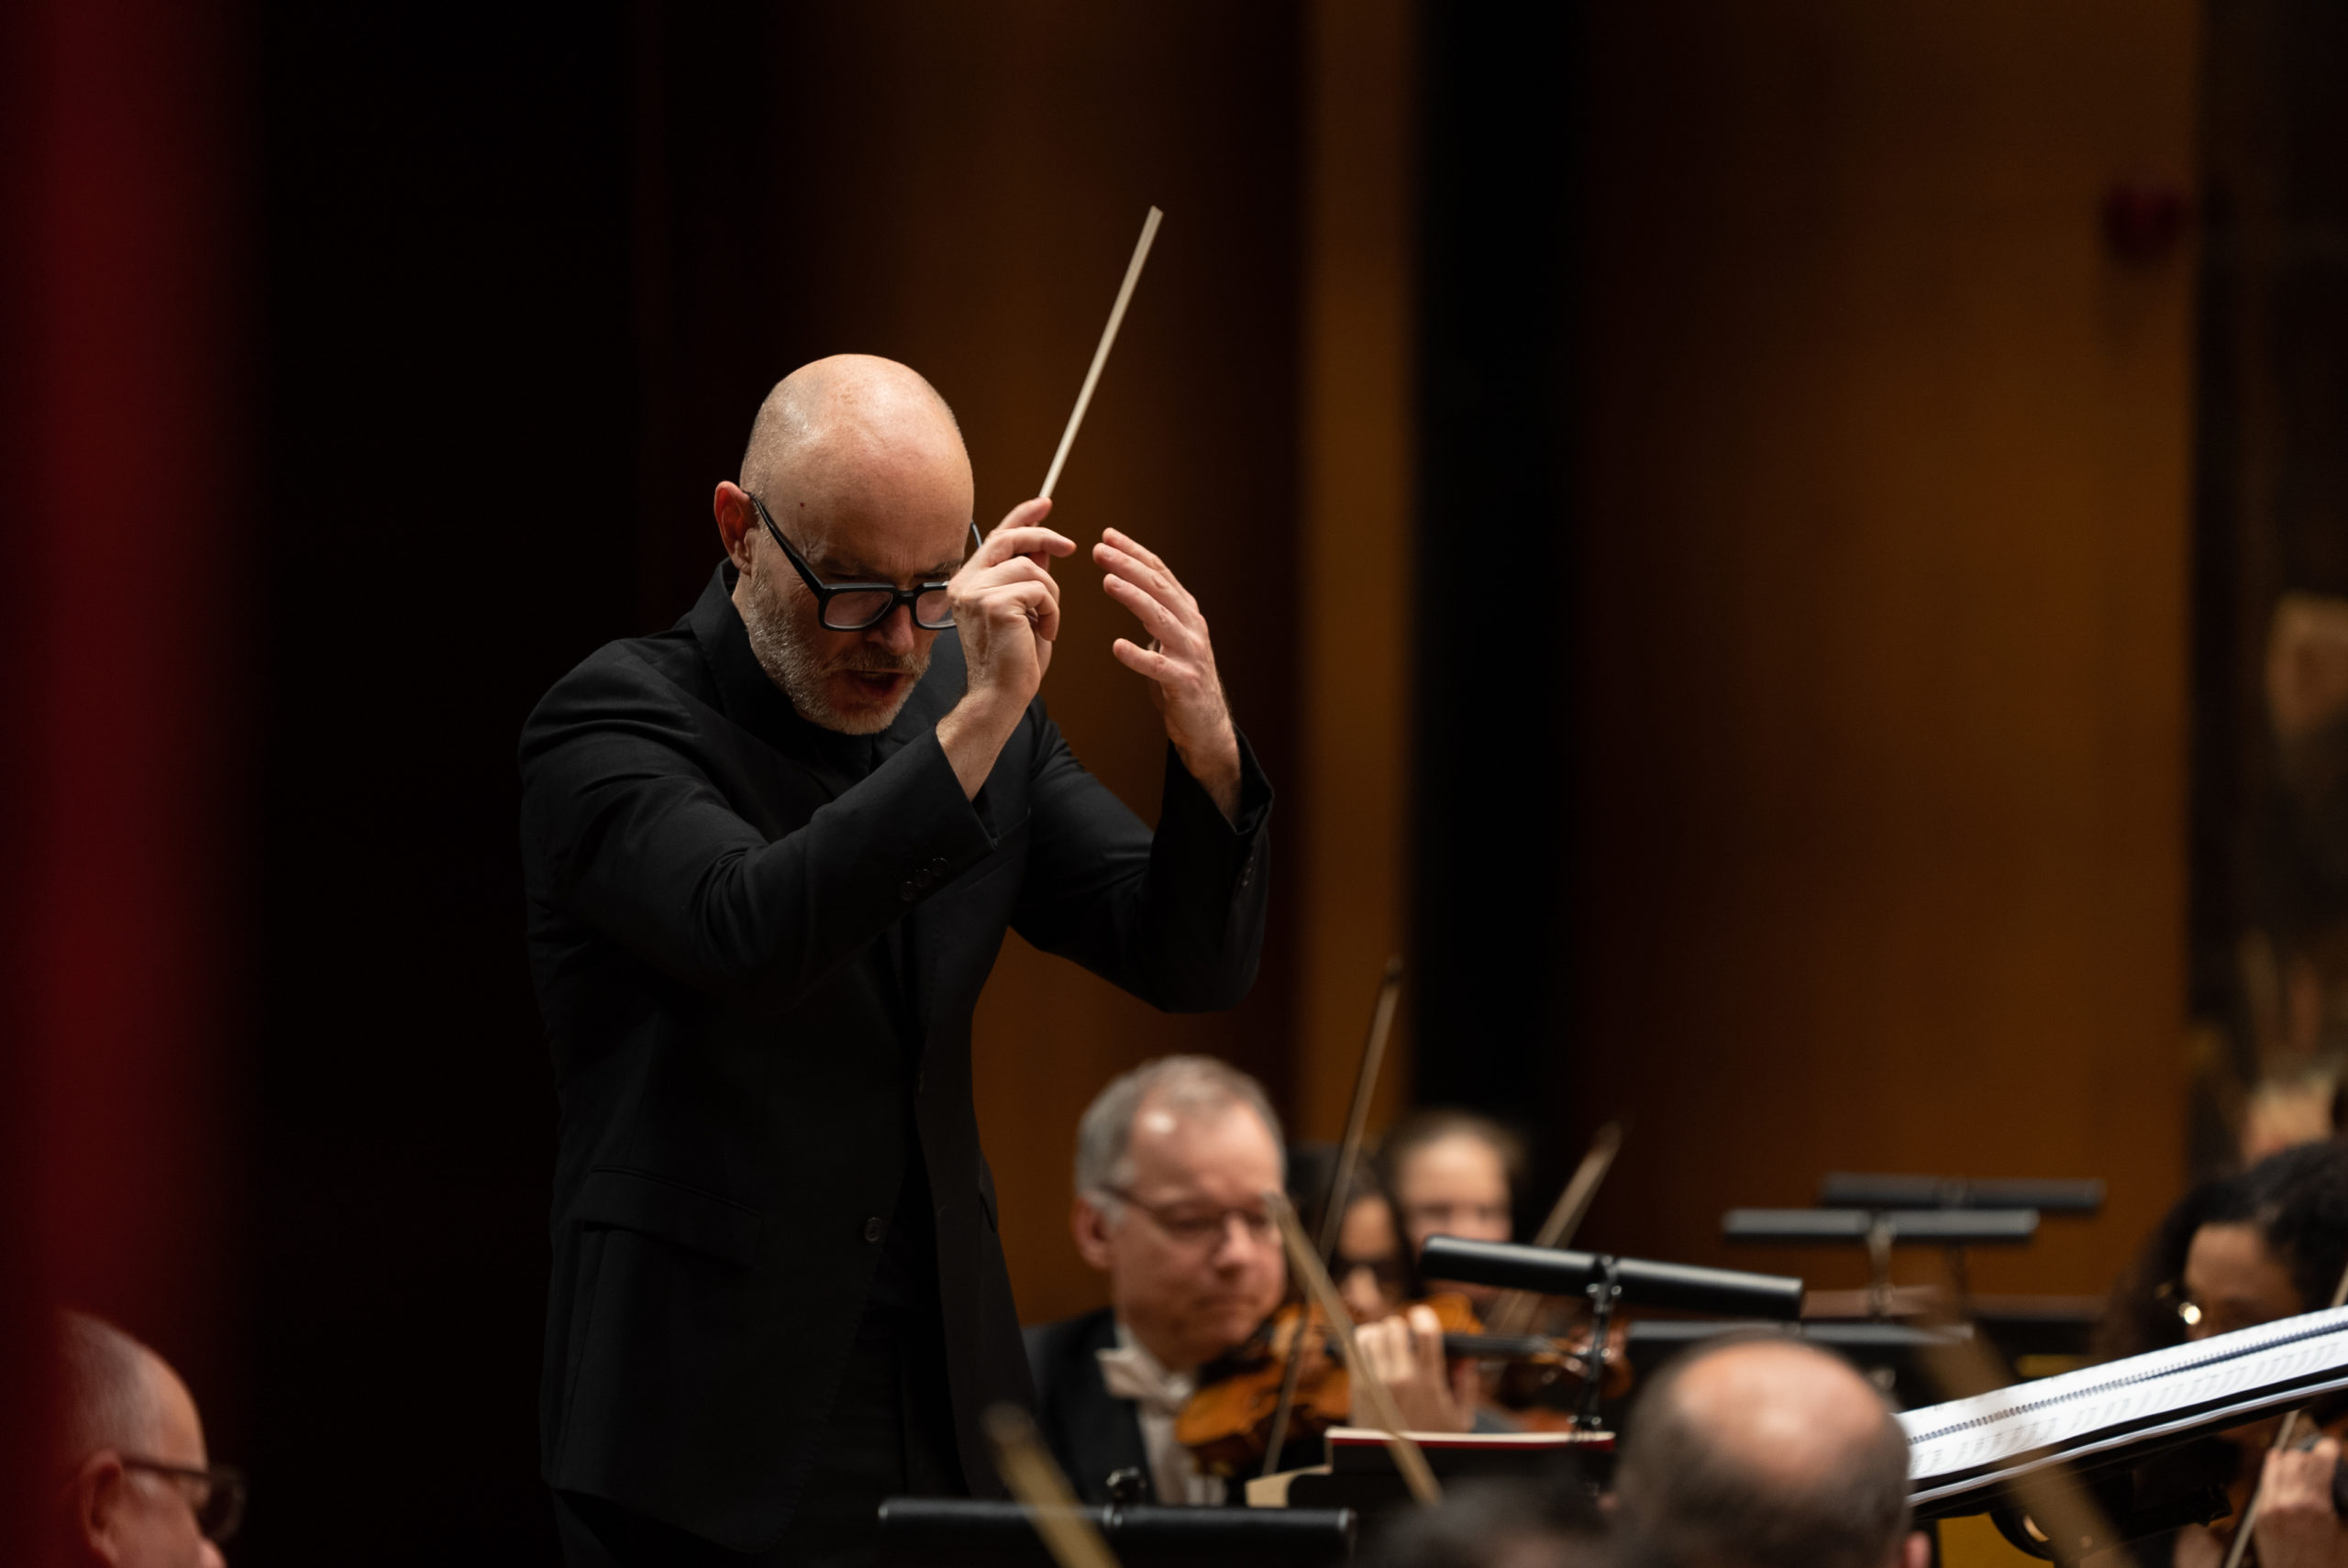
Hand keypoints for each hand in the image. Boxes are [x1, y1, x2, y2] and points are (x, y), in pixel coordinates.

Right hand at [937, 499, 1073, 795]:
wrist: (1000, 697)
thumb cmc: (1013, 661)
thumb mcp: (1025, 611)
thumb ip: (1029, 577)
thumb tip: (1046, 548)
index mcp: (966, 583)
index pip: (995, 536)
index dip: (1021, 516)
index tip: (1045, 503)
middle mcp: (964, 583)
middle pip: (1010, 539)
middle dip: (1045, 537)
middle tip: (1072, 547)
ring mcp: (975, 592)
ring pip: (1033, 569)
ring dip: (1051, 597)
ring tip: (1046, 624)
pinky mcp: (994, 603)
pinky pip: (1039, 590)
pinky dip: (1052, 612)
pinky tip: (1042, 633)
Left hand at [1093, 528, 1241, 819]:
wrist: (1207, 726)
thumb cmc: (1181, 680)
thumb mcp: (1171, 639)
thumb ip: (1156, 612)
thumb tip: (1129, 582)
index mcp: (1187, 614)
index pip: (1160, 574)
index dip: (1135, 553)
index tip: (1108, 535)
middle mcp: (1192, 628)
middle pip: (1160, 589)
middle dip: (1130, 566)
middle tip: (1100, 550)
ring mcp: (1191, 655)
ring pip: (1161, 619)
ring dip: (1135, 598)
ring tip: (1109, 581)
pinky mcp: (1184, 683)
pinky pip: (1159, 668)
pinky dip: (1139, 656)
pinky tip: (1118, 647)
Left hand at [1346, 1304, 1476, 1434]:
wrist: (1395, 1470)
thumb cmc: (1431, 1445)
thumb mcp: (1460, 1421)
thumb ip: (1467, 1388)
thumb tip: (1466, 1361)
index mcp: (1429, 1384)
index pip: (1426, 1332)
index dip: (1424, 1316)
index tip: (1421, 1315)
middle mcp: (1401, 1380)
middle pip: (1394, 1327)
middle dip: (1400, 1327)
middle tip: (1403, 1335)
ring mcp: (1376, 1383)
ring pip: (1370, 1334)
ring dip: (1378, 1332)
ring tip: (1384, 1341)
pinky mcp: (1357, 1389)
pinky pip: (1353, 1350)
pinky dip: (1361, 1343)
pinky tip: (1370, 1349)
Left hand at [2254, 1437, 2347, 1567]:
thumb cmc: (2328, 1565)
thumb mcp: (2346, 1534)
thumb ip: (2344, 1504)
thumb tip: (2342, 1485)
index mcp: (2314, 1506)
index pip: (2319, 1460)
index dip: (2328, 1448)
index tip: (2331, 1446)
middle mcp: (2288, 1502)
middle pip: (2296, 1458)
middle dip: (2310, 1455)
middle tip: (2320, 1459)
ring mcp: (2270, 1507)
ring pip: (2276, 1465)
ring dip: (2291, 1459)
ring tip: (2302, 1462)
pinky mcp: (2260, 1514)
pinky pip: (2265, 1481)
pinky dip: (2274, 1470)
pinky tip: (2280, 1465)